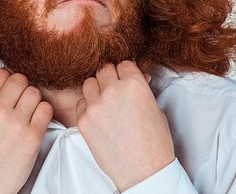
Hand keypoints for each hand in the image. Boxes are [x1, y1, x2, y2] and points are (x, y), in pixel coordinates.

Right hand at [0, 69, 53, 193]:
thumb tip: (6, 79)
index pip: (0, 73)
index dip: (7, 80)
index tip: (9, 89)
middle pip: (20, 79)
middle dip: (21, 89)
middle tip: (19, 103)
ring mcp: (15, 123)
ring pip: (34, 92)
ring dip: (33, 101)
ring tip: (26, 114)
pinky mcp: (32, 136)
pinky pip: (46, 109)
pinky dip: (43, 113)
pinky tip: (35, 123)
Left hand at [75, 61, 174, 191]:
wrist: (143, 171)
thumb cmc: (154, 143)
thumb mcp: (155, 108)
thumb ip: (141, 89)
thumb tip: (137, 77)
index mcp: (135, 84)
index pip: (123, 64)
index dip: (125, 73)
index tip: (125, 79)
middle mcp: (113, 91)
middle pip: (104, 70)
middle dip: (110, 78)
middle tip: (115, 90)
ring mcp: (96, 106)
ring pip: (89, 83)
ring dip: (96, 90)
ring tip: (105, 102)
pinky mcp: (83, 121)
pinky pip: (80, 103)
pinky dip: (87, 107)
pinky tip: (98, 117)